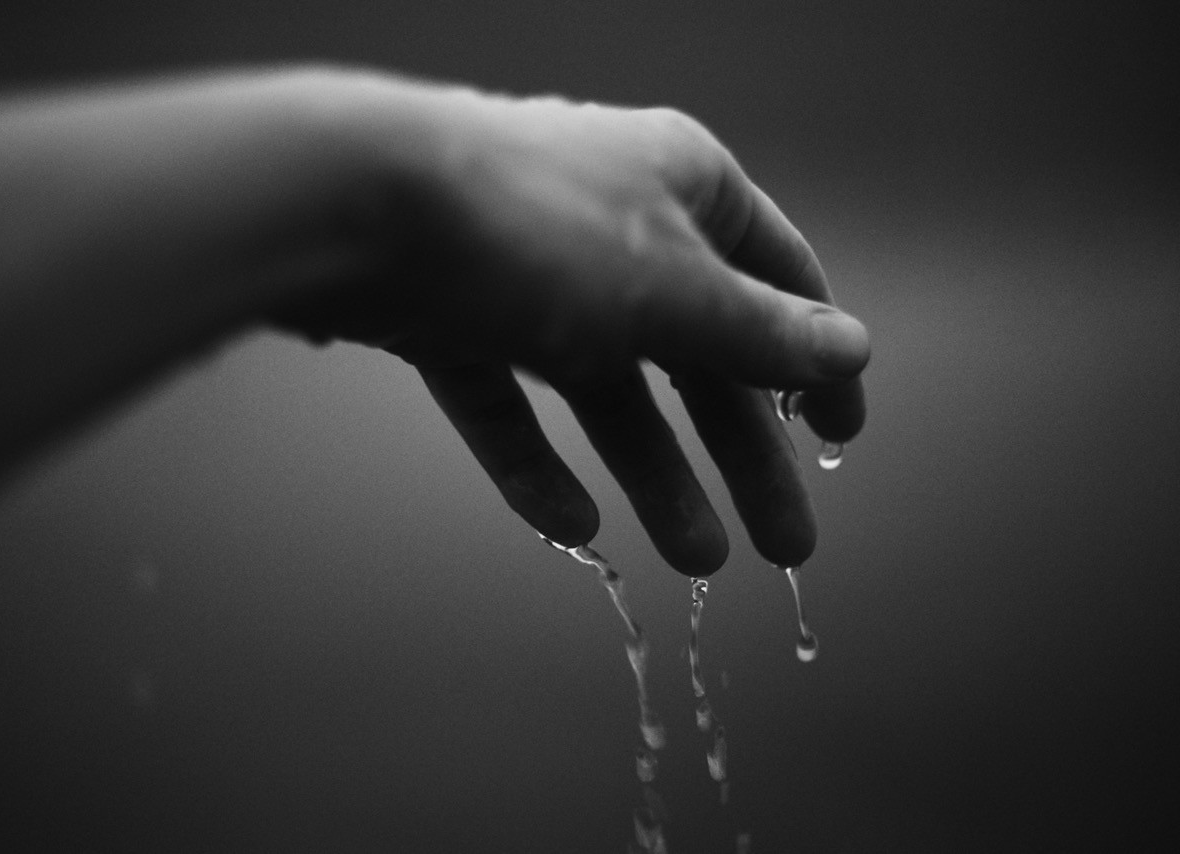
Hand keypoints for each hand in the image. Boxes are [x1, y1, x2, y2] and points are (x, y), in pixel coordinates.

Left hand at [280, 85, 869, 574]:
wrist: (351, 207)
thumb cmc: (533, 229)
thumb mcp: (669, 289)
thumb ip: (759, 332)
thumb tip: (853, 349)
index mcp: (681, 187)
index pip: (777, 276)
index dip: (818, 359)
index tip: (842, 439)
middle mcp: (610, 225)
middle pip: (697, 353)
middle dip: (744, 453)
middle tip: (786, 544)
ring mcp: (526, 276)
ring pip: (607, 390)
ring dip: (655, 475)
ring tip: (698, 560)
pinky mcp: (452, 319)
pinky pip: (510, 404)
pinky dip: (539, 464)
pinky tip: (572, 526)